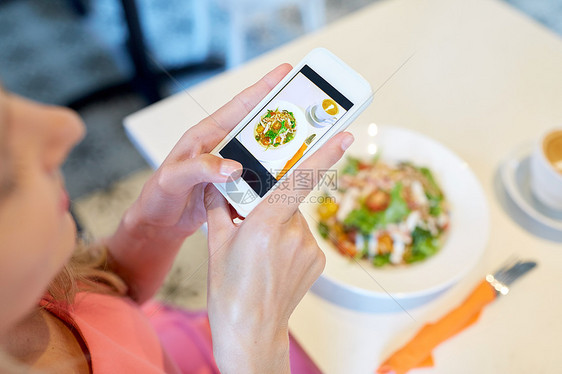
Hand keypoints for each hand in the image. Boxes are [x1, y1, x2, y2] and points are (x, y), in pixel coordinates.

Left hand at [130, 64, 292, 237]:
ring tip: (308, 145)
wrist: (159, 222)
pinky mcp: (235, 185)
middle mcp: (222, 146)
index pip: (239, 107)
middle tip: (309, 110)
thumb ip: (200, 169)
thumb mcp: (174, 179)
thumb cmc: (159, 195)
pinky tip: (288, 179)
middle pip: (258, 127)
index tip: (285, 73)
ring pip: (262, 153)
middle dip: (284, 117)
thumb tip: (234, 168)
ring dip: (282, 151)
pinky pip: (259, 177)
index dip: (263, 88)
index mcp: (206, 135)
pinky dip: (273, 178)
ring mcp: (230, 165)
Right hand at [204, 132, 353, 373]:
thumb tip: (217, 183)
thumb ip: (219, 206)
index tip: (344, 136)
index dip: (324, 154)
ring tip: (262, 252)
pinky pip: (303, 237)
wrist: (250, 330)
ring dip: (280, 224)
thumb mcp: (216, 243)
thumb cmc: (230, 290)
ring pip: (295, 219)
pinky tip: (275, 260)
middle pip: (287, 201)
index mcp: (265, 224)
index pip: (298, 180)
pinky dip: (290, 240)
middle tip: (252, 228)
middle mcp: (293, 234)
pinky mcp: (318, 260)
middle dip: (271, 205)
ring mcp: (309, 249)